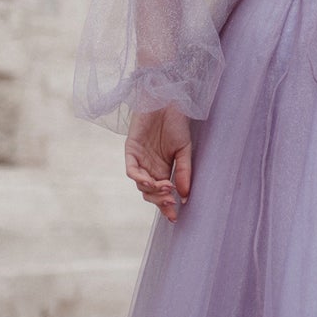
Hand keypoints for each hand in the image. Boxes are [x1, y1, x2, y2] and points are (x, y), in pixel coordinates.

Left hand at [125, 104, 192, 221]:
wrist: (167, 100)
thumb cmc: (176, 123)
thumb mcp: (184, 151)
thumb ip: (184, 172)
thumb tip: (185, 196)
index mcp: (162, 169)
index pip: (161, 193)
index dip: (167, 206)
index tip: (175, 216)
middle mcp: (149, 167)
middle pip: (149, 193)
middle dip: (160, 200)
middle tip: (171, 202)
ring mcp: (139, 159)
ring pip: (141, 184)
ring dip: (153, 190)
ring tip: (167, 188)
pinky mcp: (131, 150)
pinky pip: (132, 170)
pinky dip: (140, 178)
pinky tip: (152, 181)